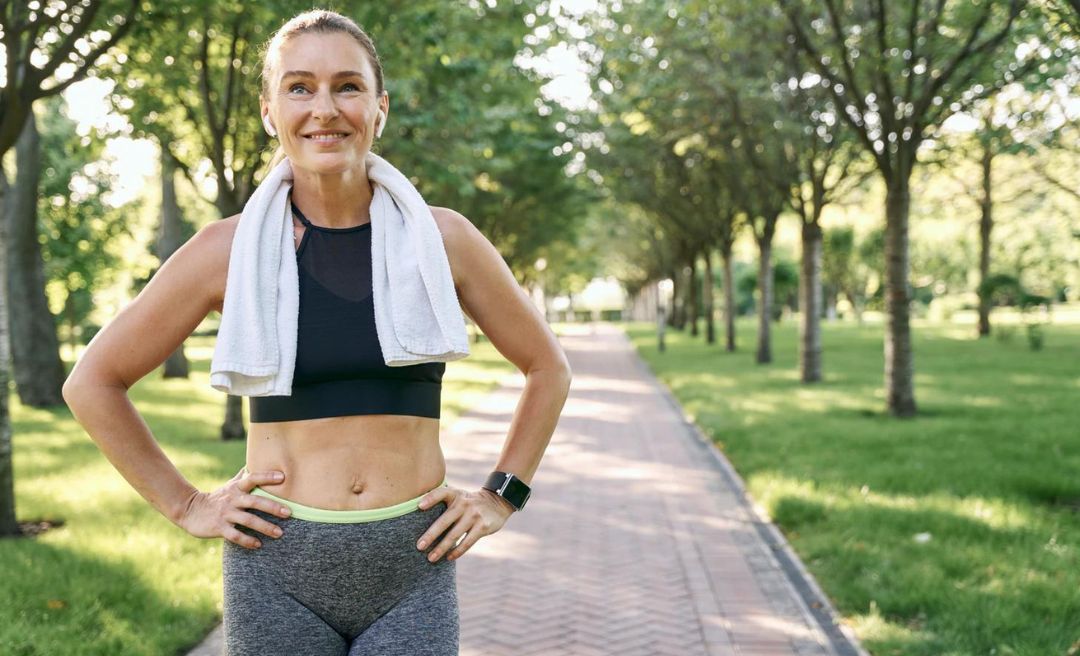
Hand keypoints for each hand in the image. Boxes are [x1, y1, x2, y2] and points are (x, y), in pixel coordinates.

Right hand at [178, 467, 293, 549]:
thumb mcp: (231, 484)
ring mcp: (225, 514)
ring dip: (264, 527)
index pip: (252, 478)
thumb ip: (245, 475)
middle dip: (272, 507)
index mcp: (236, 488)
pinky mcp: (219, 528)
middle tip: (289, 513)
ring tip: (279, 533)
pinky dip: (247, 540)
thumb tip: (258, 459)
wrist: (190, 510)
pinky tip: (258, 545)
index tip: (283, 477)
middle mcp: (232, 499)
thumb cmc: (218, 497)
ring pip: (247, 520)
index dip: (267, 477)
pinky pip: (235, 536)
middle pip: (254, 502)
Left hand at [415, 486, 514, 562]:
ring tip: (431, 558)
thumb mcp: (458, 495)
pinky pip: (467, 542)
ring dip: (442, 548)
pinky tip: (449, 557)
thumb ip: (442, 500)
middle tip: (419, 547)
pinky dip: (457, 551)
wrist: (497, 502)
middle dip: (431, 535)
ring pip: (455, 535)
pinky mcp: (483, 527)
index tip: (419, 506)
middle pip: (444, 521)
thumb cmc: (469, 502)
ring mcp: (474, 515)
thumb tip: (417, 511)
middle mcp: (464, 504)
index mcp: (456, 494)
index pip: (441, 493)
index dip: (430, 498)